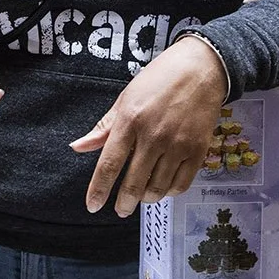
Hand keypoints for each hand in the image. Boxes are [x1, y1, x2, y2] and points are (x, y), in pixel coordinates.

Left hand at [71, 35, 226, 217]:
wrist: (201, 68)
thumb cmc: (160, 80)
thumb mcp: (126, 98)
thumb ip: (103, 127)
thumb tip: (77, 147)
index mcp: (131, 120)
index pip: (109, 164)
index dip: (99, 189)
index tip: (93, 205)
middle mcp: (153, 135)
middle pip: (133, 182)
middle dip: (124, 203)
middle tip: (121, 209)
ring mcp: (177, 144)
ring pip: (158, 188)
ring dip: (147, 197)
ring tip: (142, 195)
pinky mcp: (198, 150)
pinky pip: (181, 184)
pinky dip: (170, 191)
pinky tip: (164, 186)